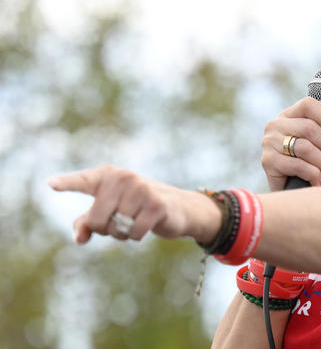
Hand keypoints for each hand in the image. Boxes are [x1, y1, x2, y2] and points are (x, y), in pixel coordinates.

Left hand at [48, 165, 220, 243]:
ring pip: (116, 228)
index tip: (51, 185)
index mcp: (107, 175)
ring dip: (123, 233)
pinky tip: (146, 225)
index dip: (67, 183)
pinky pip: (133, 233)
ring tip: (135, 220)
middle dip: (105, 229)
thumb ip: (86, 223)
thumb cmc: (135, 208)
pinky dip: (136, 236)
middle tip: (120, 220)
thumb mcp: (108, 213)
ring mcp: (141, 189)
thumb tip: (80, 238)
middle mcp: (123, 177)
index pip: (83, 181)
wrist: (175, 207)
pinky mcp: (156, 204)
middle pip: (97, 219)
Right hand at [261, 97, 320, 190]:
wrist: (306, 195)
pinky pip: (298, 165)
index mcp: (292, 115)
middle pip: (309, 127)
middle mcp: (276, 124)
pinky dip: (313, 174)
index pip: (309, 104)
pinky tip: (316, 180)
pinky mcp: (268, 161)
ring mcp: (269, 142)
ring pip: (304, 147)